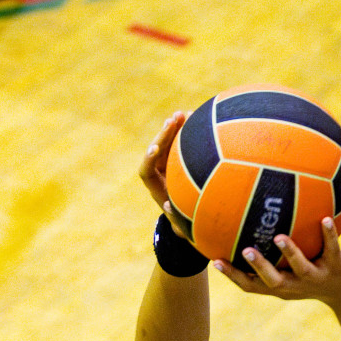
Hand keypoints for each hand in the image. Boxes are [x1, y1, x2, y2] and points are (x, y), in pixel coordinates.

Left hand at [138, 111, 194, 239]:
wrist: (193, 218)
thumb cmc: (187, 224)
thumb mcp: (182, 225)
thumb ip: (175, 218)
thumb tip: (167, 207)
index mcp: (155, 187)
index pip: (146, 170)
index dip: (148, 159)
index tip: (155, 148)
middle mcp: (159, 173)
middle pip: (157, 150)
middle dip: (164, 135)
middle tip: (172, 121)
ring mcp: (169, 164)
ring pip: (168, 143)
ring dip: (175, 129)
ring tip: (184, 114)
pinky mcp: (180, 158)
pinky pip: (180, 143)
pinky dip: (186, 132)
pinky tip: (194, 118)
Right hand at [212, 217, 340, 312]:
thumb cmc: (313, 272)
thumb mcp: (290, 267)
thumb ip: (271, 253)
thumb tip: (248, 224)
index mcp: (281, 286)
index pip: (252, 285)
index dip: (233, 276)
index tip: (215, 261)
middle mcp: (296, 285)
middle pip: (273, 281)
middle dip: (259, 267)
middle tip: (245, 251)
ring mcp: (317, 278)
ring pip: (302, 268)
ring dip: (291, 253)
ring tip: (280, 237)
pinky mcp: (337, 268)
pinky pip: (332, 249)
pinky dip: (329, 235)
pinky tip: (326, 219)